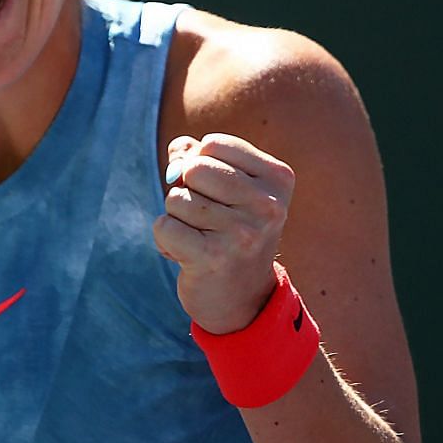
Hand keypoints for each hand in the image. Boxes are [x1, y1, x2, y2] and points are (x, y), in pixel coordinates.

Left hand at [152, 132, 294, 333]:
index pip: (214, 144)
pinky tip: (187, 254)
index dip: (199, 164)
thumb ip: (198, 157)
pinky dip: (165, 239)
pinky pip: (164, 226)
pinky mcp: (213, 258)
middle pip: (194, 168)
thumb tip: (178, 151)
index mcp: (278, 179)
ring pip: (177, 199)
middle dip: (186, 189)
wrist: (244, 298)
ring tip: (200, 238)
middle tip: (204, 217)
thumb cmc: (230, 231)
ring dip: (177, 218)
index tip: (218, 193)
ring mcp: (243, 233)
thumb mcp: (227, 188)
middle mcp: (267, 205)